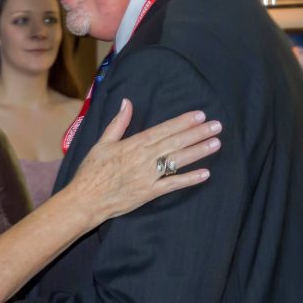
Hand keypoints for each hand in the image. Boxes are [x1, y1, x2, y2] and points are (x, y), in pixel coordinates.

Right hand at [64, 99, 221, 225]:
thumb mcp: (102, 143)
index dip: (182, 122)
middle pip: (175, 143)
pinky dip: (189, 179)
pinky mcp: (149, 193)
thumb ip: (118, 123)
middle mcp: (143, 158)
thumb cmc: (91, 171)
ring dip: (198, 152)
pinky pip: (172, 185)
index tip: (199, 115)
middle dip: (197, 133)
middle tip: (217, 126)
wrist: (85, 199)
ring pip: (177, 161)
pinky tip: (205, 173)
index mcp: (132, 144)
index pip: (163, 130)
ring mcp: (148, 176)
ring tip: (216, 143)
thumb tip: (127, 102)